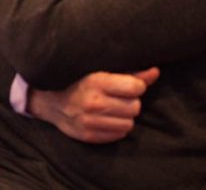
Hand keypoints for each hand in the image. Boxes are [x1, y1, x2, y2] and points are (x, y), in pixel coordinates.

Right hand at [28, 67, 159, 143]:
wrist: (49, 100)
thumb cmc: (77, 81)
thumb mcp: (99, 70)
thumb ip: (130, 73)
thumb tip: (155, 72)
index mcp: (96, 82)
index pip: (136, 88)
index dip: (136, 85)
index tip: (128, 84)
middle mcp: (93, 103)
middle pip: (134, 107)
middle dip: (130, 101)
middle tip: (118, 97)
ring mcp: (90, 121)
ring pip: (129, 124)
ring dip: (124, 116)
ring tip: (112, 108)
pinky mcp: (89, 136)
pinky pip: (118, 135)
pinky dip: (116, 128)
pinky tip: (106, 118)